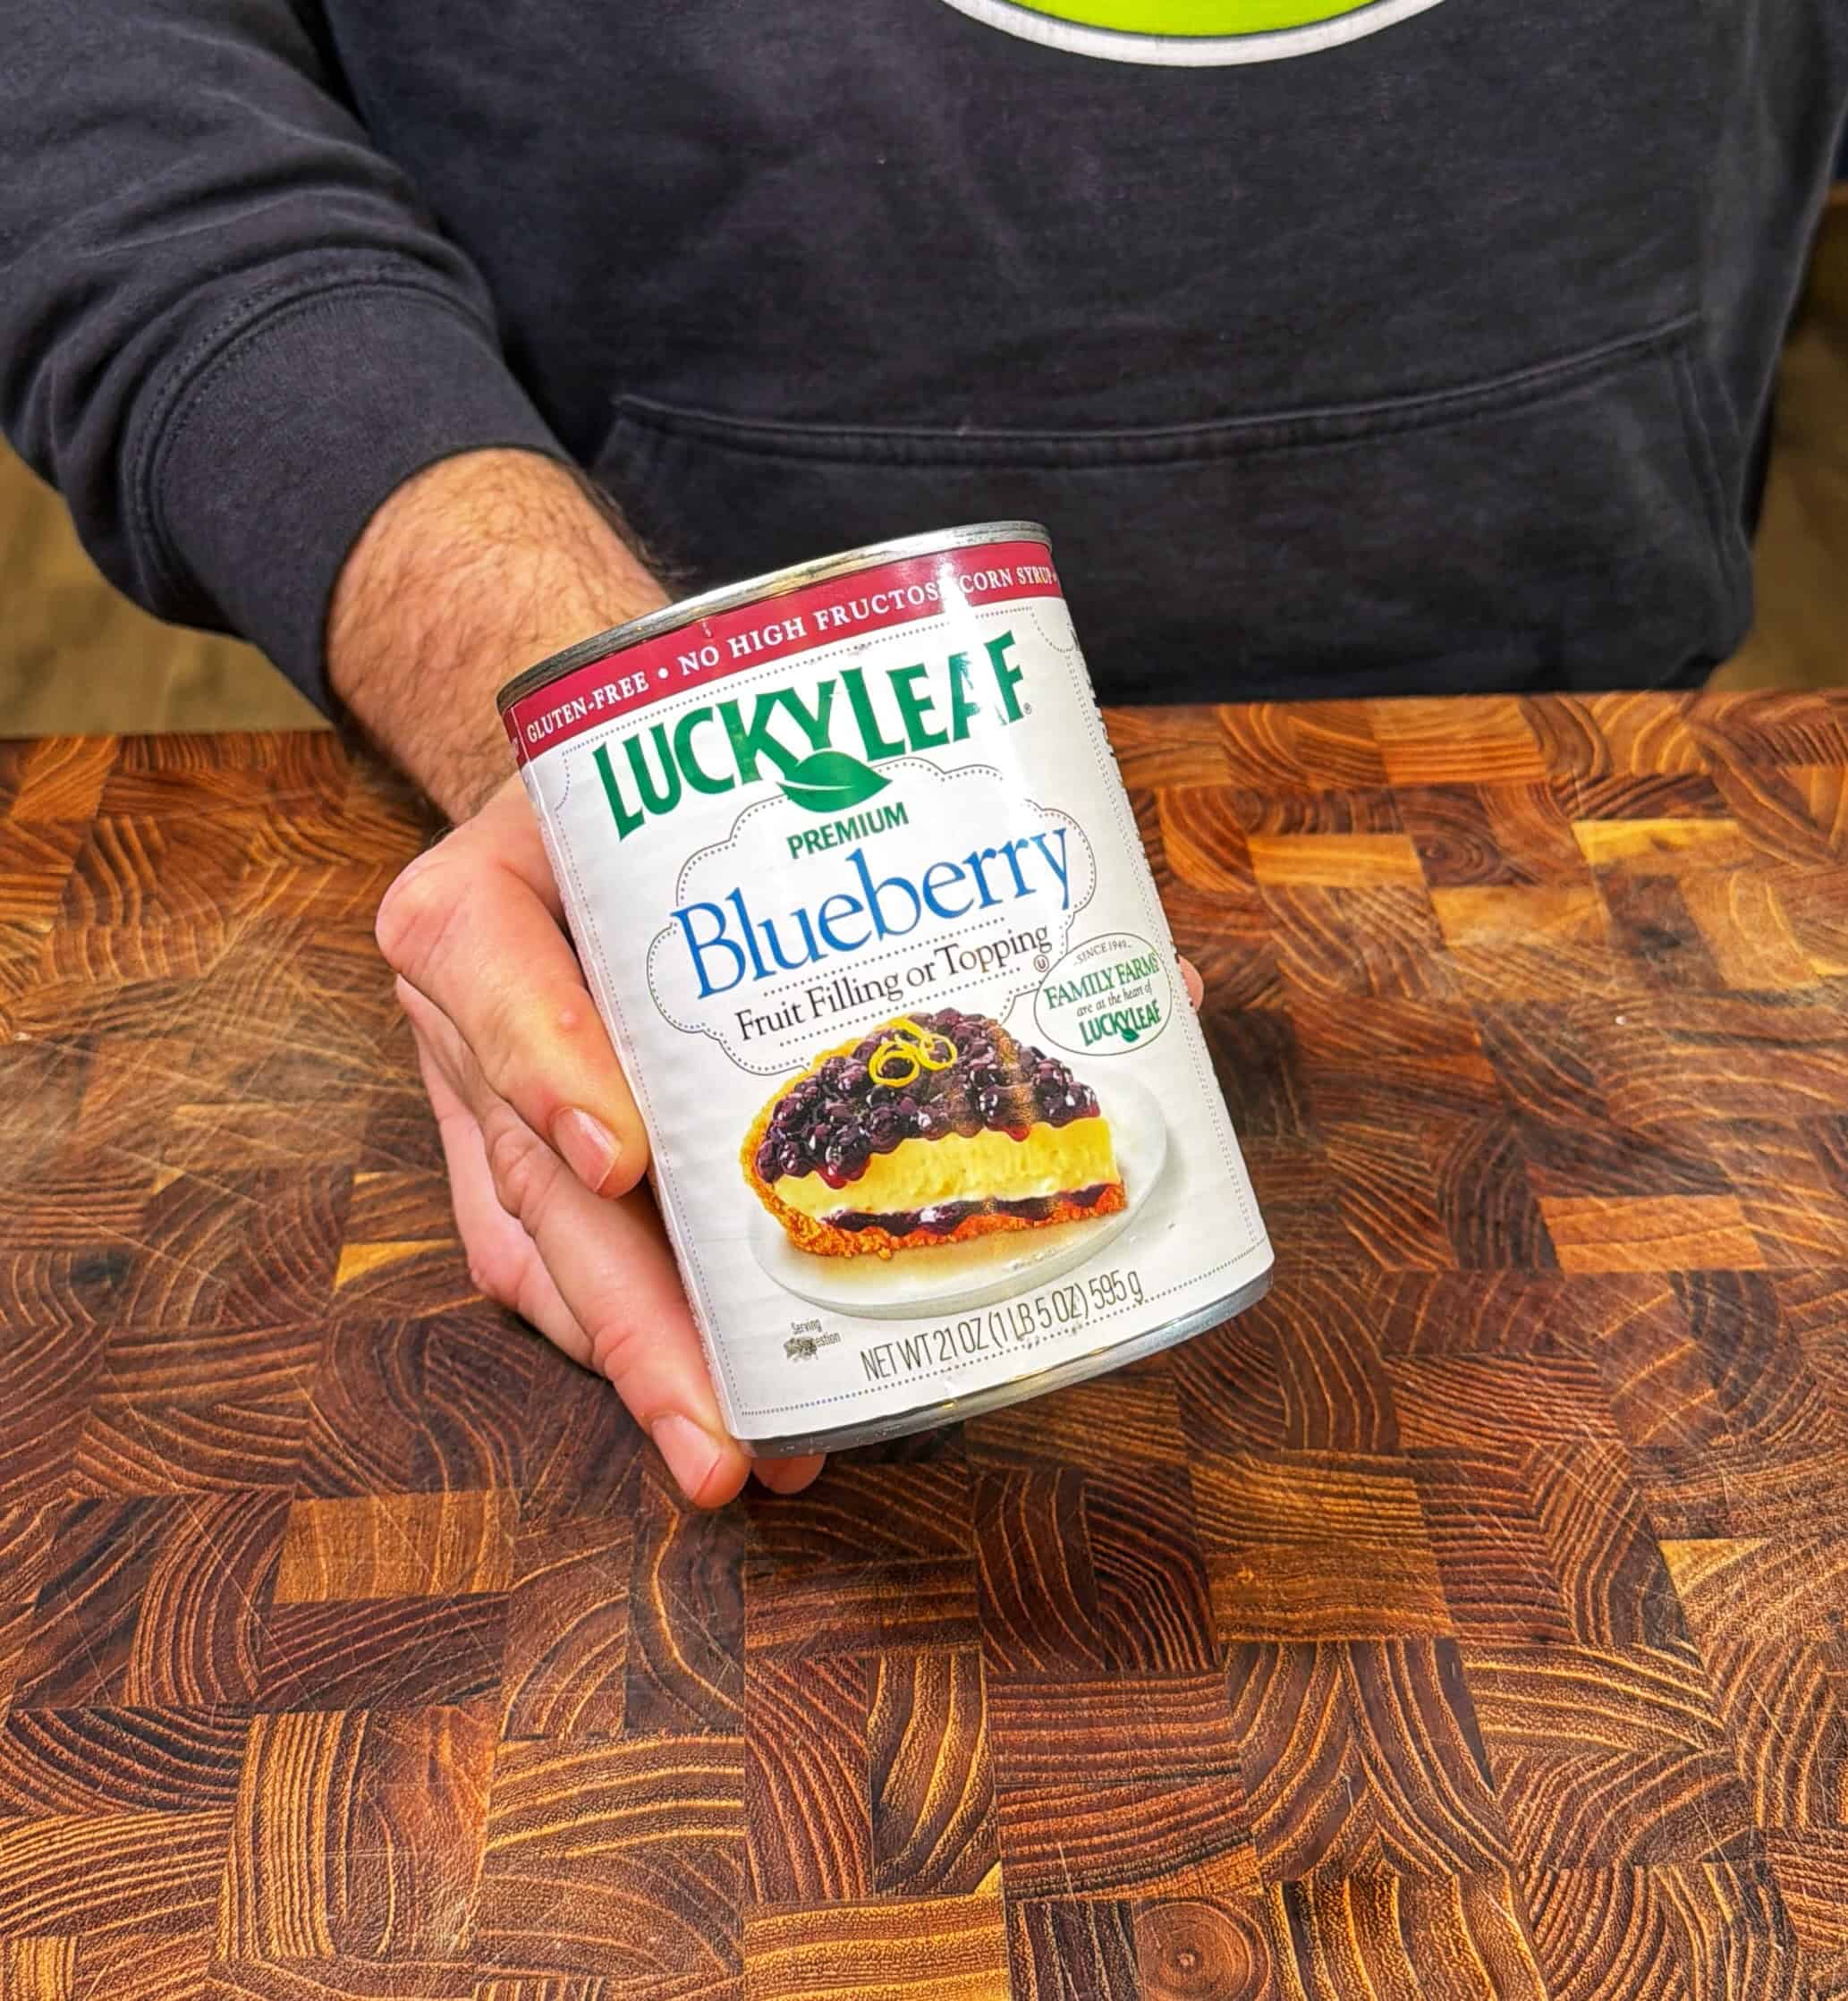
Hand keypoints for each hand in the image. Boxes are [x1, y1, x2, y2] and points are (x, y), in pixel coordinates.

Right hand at [376, 772, 826, 1504]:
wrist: (570, 801)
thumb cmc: (639, 793)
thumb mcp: (664, 776)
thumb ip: (771, 824)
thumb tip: (1000, 908)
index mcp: (480, 901)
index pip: (493, 972)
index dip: (550, 1067)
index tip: (622, 1161)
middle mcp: (461, 1018)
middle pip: (533, 1176)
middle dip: (632, 1320)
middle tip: (718, 1429)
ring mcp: (478, 1106)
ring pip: (539, 1256)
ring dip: (640, 1364)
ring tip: (741, 1452)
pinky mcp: (512, 1164)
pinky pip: (549, 1273)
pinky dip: (629, 1345)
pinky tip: (719, 1405)